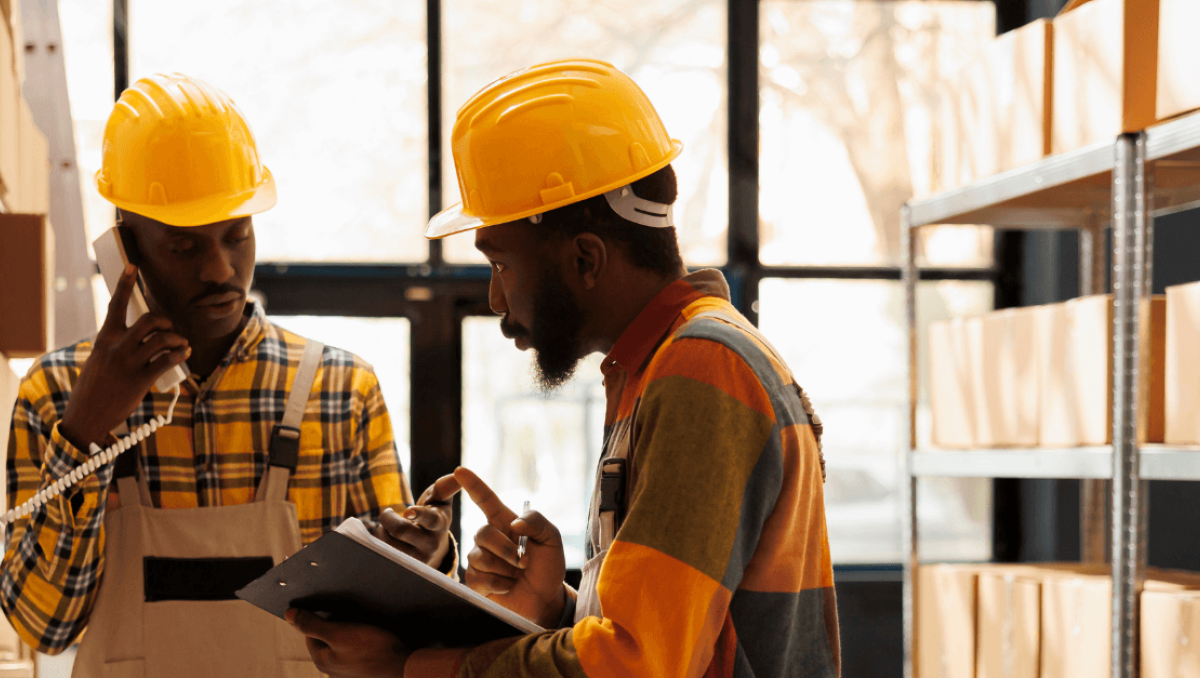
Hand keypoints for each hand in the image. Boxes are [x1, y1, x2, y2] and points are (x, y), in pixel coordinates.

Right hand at [60, 264, 188, 447]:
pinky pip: (167, 360)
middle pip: (148, 320)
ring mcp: (128, 363)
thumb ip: (116, 345)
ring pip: (162, 339)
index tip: (133, 265)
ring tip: (180, 345)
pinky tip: (184, 354)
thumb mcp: (99, 360)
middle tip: (170, 330)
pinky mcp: (140, 381)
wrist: (85, 417)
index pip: (115, 305)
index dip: (125, 284)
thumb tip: (142, 337)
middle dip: (165, 321)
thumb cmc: (95, 388)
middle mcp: (116, 347)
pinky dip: (180, 354)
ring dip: (176, 340)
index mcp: (104, 339)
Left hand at [286, 609, 407, 677]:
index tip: (334, 609)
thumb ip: (312, 624)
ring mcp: (348, 671)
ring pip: (342, 644)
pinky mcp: (364, 669)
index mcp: (321, 661)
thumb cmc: (372, 649)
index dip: (320, 618)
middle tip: (350, 616)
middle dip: (336, 624)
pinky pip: (356, 650)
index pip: (309, 633)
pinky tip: (372, 637)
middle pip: (326, 639)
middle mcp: (332, 669)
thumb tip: (289, 615)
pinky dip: (362, 641)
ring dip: (350, 632)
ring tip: (363, 626)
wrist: (402, 665)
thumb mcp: (339, 632)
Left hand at [372, 474, 460, 568]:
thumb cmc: (433, 515)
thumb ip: (444, 487)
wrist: (432, 546)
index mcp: (439, 523)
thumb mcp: (440, 501)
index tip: (408, 511)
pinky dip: (376, 543)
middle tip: (388, 512)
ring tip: (388, 528)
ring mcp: (417, 559)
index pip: (430, 519)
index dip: (418, 514)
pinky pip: (382, 555)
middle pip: (401, 530)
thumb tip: (457, 474)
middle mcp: (431, 544)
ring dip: (381, 531)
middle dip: (388, 517)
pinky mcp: (404, 568)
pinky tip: (383, 540)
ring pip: (388, 543)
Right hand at [456, 467, 565, 626]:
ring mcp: (479, 559)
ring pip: (480, 557)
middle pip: (483, 533)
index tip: (459, 470)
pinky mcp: (475, 581)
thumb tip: (513, 524)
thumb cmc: (547, 565)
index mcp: (505, 522)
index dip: (472, 485)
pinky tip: (508, 586)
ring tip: (517, 575)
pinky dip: (499, 584)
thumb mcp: (551, 538)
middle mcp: (489, 538)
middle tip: (523, 562)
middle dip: (506, 549)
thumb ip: (536, 522)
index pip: (485, 499)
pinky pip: (478, 577)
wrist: (545, 598)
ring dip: (504, 568)